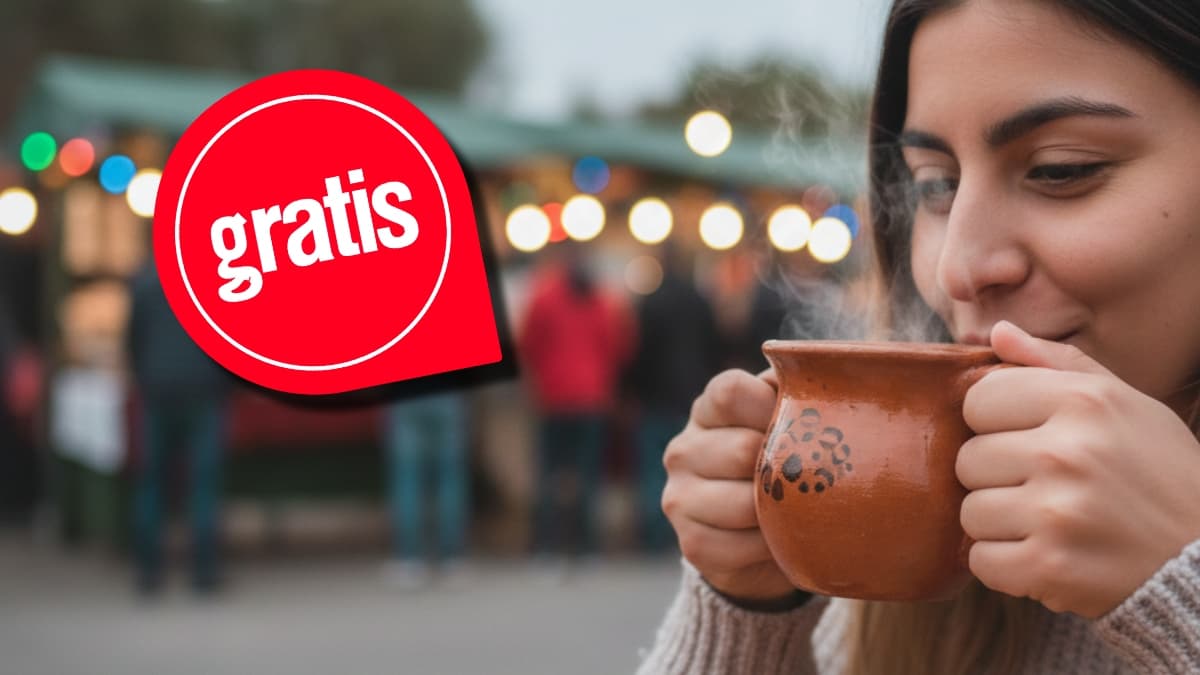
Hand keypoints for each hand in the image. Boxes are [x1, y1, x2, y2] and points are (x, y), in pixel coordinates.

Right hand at [662, 368, 796, 601]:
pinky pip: (744, 548)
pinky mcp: (692, 544)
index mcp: (707, 409)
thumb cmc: (784, 462)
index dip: (772, 407)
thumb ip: (802, 392)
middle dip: (786, 467)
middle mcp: (683, 450)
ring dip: (782, 513)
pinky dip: (773, 548)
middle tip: (808, 477)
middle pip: (744, 450)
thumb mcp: (790, 418)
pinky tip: (779, 539)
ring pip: (746, 504)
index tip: (798, 425)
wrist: (759, 535)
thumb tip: (834, 369)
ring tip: (795, 510)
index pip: (731, 391)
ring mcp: (680, 498)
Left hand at [957, 321, 1199, 616]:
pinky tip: (1047, 556)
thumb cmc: (1159, 474)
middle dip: (999, 478)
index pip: (977, 400)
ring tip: (1050, 525)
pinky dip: (1007, 566)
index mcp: (1082, 401)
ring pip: (970, 512)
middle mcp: (1066, 451)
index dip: (996, 424)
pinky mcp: (1049, 566)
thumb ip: (1056, 363)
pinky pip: (982, 560)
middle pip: (967, 459)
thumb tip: (997, 331)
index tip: (1028, 440)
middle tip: (1046, 490)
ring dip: (1002, 525)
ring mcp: (1056, 512)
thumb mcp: (1124, 404)